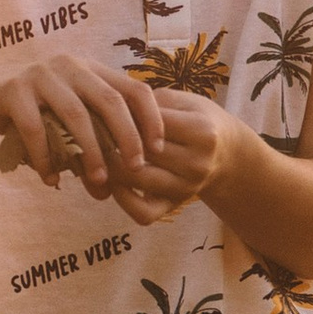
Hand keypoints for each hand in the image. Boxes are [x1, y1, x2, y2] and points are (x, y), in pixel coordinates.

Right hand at [0, 53, 166, 198]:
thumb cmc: (20, 111)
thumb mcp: (58, 118)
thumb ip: (86, 137)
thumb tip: (112, 183)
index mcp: (87, 69)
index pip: (132, 89)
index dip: (151, 119)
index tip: (158, 151)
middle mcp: (68, 66)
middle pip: (111, 101)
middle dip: (127, 139)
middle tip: (135, 170)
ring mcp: (39, 75)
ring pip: (76, 116)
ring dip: (90, 153)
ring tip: (96, 181)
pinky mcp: (12, 90)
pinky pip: (36, 130)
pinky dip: (46, 159)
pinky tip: (50, 180)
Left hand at [106, 96, 246, 225]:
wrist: (224, 151)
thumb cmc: (194, 118)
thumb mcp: (180, 100)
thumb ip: (148, 103)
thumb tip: (107, 110)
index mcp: (202, 132)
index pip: (152, 123)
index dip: (123, 114)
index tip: (102, 107)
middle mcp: (197, 163)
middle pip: (142, 151)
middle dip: (110, 139)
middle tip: (88, 128)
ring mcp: (187, 189)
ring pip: (137, 180)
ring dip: (110, 166)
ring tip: (96, 150)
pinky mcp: (174, 207)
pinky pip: (142, 213)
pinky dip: (122, 199)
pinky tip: (113, 179)